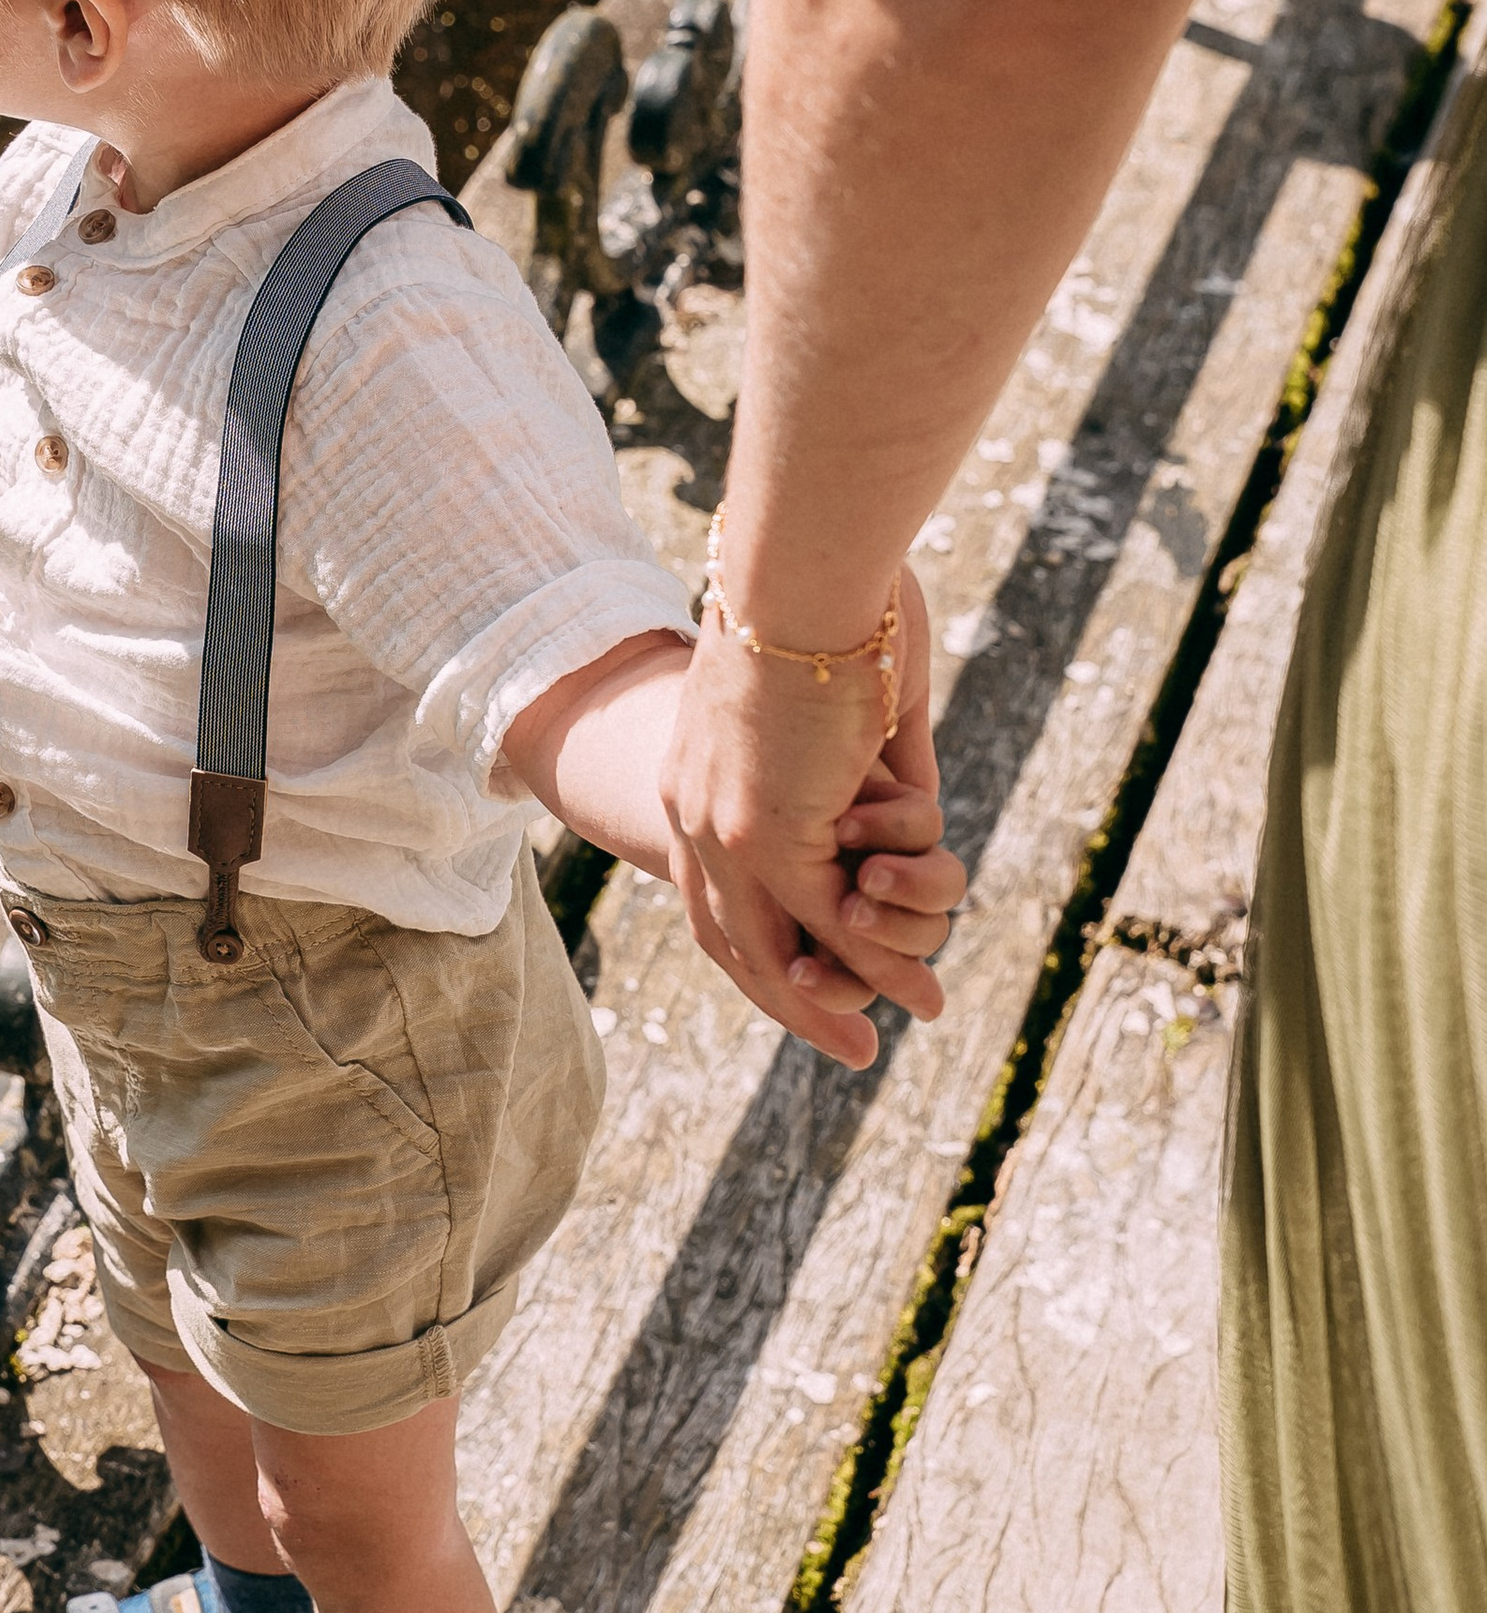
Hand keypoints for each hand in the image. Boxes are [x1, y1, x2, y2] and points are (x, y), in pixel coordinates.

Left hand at [661, 567, 962, 1068]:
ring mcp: (724, 828)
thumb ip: (860, 757)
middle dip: (793, 998)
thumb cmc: (828, 600)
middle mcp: (692, 809)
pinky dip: (877, 959)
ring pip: (784, 941)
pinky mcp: (765, 832)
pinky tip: (921, 984)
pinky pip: (826, 918)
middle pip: (730, 935)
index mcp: (695, 772)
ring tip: (906, 1023)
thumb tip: (895, 783)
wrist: (803, 567)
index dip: (761, 939)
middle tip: (853, 1045)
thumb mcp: (839, 697)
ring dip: (852, 991)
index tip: (811, 975)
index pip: (712, 885)